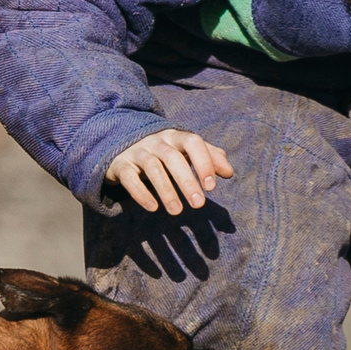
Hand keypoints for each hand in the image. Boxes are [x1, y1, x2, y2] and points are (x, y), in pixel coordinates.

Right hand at [106, 129, 233, 214]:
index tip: (211, 187)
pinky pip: (129, 177)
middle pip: (173, 157)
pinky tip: (153, 207)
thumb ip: (209, 158)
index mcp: (176, 137)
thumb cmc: (164, 152)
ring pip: (152, 167)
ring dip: (166, 190)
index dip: (204, 162)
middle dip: (187, 180)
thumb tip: (229, 172)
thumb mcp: (186, 151)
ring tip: (176, 212)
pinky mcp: (121, 165)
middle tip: (199, 204)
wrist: (123, 146)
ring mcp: (138, 152)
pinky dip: (140, 193)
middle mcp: (157, 141)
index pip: (193, 142)